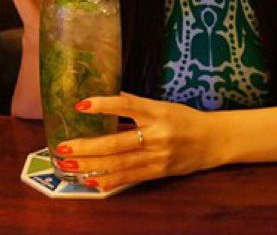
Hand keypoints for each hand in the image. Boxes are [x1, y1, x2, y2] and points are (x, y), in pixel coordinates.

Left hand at [55, 92, 218, 191]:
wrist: (213, 141)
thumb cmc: (186, 119)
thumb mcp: (163, 105)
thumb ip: (138, 104)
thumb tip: (111, 95)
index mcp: (157, 112)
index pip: (127, 105)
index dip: (103, 105)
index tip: (81, 105)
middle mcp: (157, 134)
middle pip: (116, 143)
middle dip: (87, 146)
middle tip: (63, 146)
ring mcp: (157, 156)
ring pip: (118, 164)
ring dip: (91, 165)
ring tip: (69, 164)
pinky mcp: (158, 172)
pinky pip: (130, 178)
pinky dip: (109, 180)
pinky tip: (91, 181)